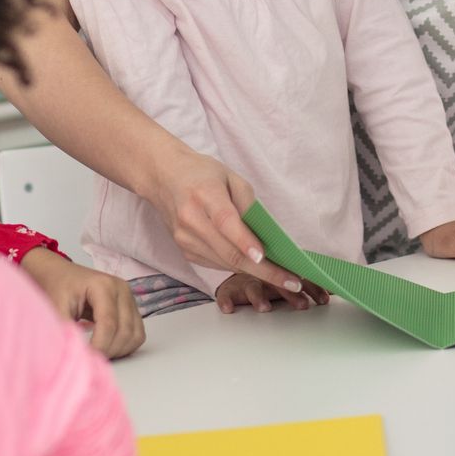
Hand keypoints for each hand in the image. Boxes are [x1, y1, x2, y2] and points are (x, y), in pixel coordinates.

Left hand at [20, 249, 145, 357]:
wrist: (61, 275)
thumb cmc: (58, 287)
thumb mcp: (56, 306)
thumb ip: (65, 328)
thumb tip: (75, 353)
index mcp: (104, 286)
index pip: (109, 324)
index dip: (99, 346)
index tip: (85, 358)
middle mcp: (122, 290)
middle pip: (125, 332)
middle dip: (108, 350)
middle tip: (90, 358)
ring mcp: (130, 298)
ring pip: (135, 335)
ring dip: (119, 350)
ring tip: (99, 352)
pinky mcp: (132, 308)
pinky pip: (138, 334)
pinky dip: (125, 346)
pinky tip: (108, 346)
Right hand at [152, 150, 306, 294]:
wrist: (163, 177)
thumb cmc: (202, 174)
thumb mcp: (231, 177)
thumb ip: (248, 204)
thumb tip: (268, 235)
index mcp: (204, 194)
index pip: (226, 222)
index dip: (245, 241)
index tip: (264, 256)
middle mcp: (190, 220)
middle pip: (228, 252)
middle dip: (262, 270)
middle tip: (291, 281)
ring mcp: (184, 239)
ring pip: (224, 263)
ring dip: (254, 273)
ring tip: (282, 277)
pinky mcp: (184, 251)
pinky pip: (216, 264)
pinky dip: (238, 266)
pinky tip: (256, 267)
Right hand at [215, 272, 329, 314]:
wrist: (228, 245)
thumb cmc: (266, 269)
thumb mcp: (288, 272)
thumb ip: (307, 281)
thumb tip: (334, 290)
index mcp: (282, 266)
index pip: (299, 275)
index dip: (312, 287)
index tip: (324, 299)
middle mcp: (265, 272)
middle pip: (278, 282)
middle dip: (290, 294)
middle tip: (302, 305)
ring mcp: (246, 279)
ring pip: (252, 287)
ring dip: (259, 297)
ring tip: (265, 307)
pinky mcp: (229, 287)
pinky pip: (225, 293)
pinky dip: (226, 300)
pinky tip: (229, 309)